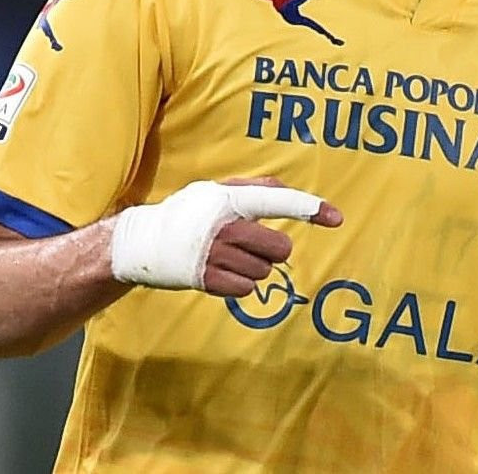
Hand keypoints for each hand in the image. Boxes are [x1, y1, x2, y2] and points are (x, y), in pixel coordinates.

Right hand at [108, 178, 341, 294]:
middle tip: (252, 244)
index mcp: (229, 198)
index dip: (308, 208)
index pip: (276, 201)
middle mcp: (224, 226)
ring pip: (264, 271)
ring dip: (254, 267)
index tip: (335, 217)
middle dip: (273, 250)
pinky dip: (241, 283)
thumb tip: (284, 189)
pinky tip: (222, 272)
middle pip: (279, 248)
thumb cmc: (187, 213)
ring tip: (229, 256)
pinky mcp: (206, 279)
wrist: (142, 242)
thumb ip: (252, 189)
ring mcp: (215, 254)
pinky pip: (246, 288)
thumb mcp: (216, 191)